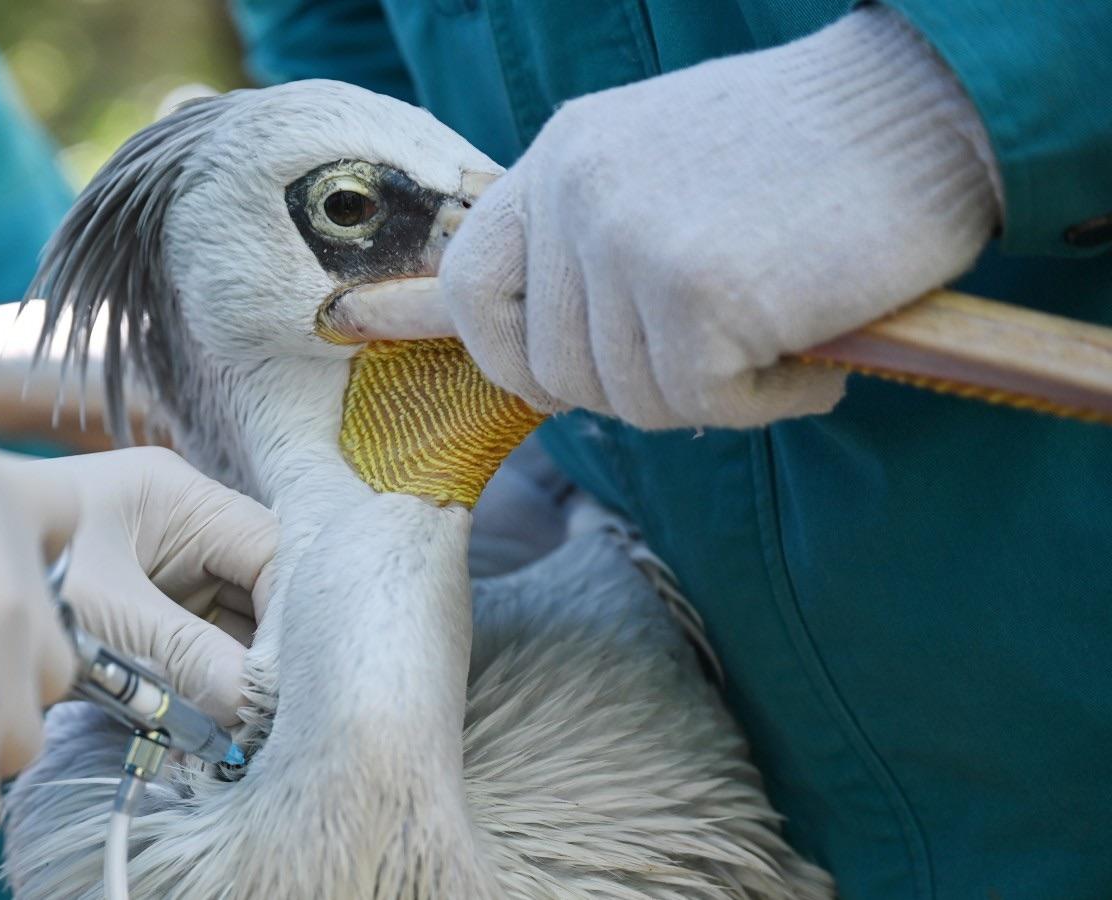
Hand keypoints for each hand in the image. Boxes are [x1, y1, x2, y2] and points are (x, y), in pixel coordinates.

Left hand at [32, 447, 277, 724]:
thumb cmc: (7, 572)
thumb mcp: (101, 613)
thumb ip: (183, 653)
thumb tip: (253, 704)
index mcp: (176, 495)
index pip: (269, 549)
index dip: (289, 612)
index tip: (283, 679)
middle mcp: (178, 526)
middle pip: (256, 588)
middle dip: (262, 650)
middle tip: (266, 714)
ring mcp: (160, 569)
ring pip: (228, 624)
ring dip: (232, 675)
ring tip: (234, 726)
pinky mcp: (139, 611)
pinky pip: (192, 648)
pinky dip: (199, 686)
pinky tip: (201, 722)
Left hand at [440, 6, 1000, 428]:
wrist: (923, 110)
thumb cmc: (803, 151)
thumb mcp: (656, 167)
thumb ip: (583, 244)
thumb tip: (503, 348)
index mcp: (562, 158)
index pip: (472, 284)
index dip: (504, 355)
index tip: (556, 382)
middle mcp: (581, 194)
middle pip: (555, 369)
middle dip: (636, 390)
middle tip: (714, 359)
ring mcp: (632, 241)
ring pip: (629, 398)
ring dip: (709, 396)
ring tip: (775, 342)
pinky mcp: (698, 293)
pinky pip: (704, 405)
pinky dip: (768, 402)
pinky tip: (813, 361)